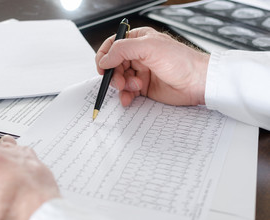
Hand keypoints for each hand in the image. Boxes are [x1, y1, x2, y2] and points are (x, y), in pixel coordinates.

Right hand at [95, 27, 209, 106]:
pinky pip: (127, 92)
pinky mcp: (144, 88)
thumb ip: (122, 50)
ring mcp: (140, 72)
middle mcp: (138, 56)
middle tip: (119, 82)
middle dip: (114, 74)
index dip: (105, 56)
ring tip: (134, 88)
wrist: (198, 82)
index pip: (113, 45)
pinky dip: (125, 96)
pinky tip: (129, 98)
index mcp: (138, 40)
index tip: (102, 67)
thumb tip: (104, 59)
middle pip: (114, 65)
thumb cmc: (181, 61)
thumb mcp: (149, 47)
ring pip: (119, 80)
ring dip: (122, 86)